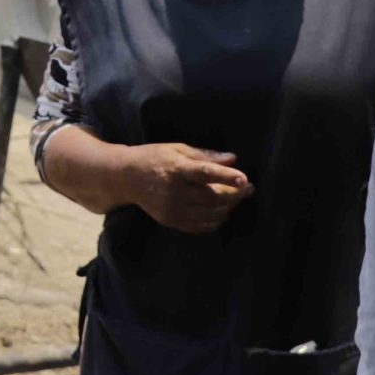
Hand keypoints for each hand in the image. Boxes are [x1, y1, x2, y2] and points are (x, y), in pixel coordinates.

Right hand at [123, 142, 252, 233]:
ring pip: (209, 214)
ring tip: (237, 199)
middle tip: (248, 188)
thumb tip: (232, 159)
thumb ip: (205, 155)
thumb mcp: (178, 149)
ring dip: (228, 208)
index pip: (205, 173)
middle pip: (211, 197)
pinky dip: (215, 221)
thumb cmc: (154, 157)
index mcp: (176, 169)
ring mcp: (172, 209)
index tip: (245, 178)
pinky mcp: (171, 221)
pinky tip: (222, 212)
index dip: (226, 177)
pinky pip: (199, 226)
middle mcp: (174, 192)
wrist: (127, 178)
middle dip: (235, 194)